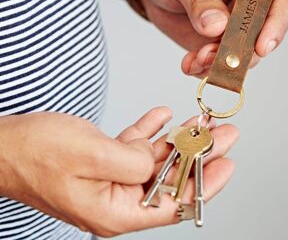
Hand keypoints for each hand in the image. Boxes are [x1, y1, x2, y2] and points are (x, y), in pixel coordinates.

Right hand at [0, 108, 238, 236]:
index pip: (173, 203)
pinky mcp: (103, 158)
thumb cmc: (37, 153)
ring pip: (154, 158)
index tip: (226, 162)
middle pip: (169, 177)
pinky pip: (134, 144)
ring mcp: (111, 177)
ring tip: (198, 120)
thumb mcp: (91, 155)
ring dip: (176, 138)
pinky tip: (163, 116)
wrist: (7, 144)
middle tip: (222, 133)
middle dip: (198, 153)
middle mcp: (117, 198)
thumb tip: (155, 159)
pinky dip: (149, 129)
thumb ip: (132, 161)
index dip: (204, 183)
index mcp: (116, 211)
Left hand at [138, 0, 287, 76]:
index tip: (259, 48)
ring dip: (218, 65)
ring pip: (239, 58)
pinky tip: (189, 63)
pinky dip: (204, 69)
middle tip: (209, 56)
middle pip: (259, 39)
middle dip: (237, 54)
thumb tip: (218, 26)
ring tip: (195, 59)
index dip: (275, 28)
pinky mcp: (215, 45)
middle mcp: (247, 7)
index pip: (279, 5)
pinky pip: (217, 65)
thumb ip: (201, 0)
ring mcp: (232, 30)